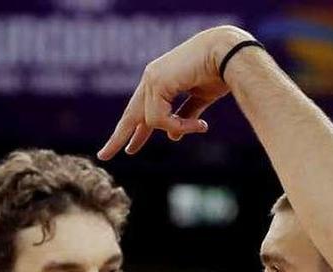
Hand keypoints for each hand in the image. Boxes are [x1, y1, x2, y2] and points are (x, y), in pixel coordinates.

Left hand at [96, 26, 252, 159]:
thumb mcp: (199, 99)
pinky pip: (159, 117)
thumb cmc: (219, 72)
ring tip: (200, 126)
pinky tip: (198, 124)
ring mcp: (152, 79)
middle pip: (130, 115)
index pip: (142, 110)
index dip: (137, 132)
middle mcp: (152, 78)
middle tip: (104, 156)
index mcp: (160, 81)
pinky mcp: (156, 82)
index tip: (130, 149)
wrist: (228, 54)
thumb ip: (185, 116)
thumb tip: (172, 138)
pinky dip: (179, 125)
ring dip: (178, 128)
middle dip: (119, 138)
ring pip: (151, 120)